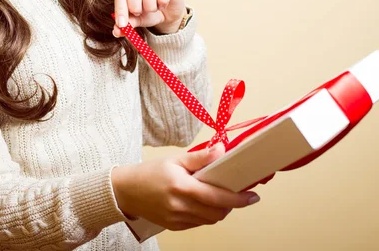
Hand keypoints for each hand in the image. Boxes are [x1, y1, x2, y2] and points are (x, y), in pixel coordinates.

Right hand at [111, 143, 260, 229]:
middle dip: (231, 205)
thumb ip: (200, 157)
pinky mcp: (174, 227)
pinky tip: (204, 203)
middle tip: (237, 193)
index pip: (218, 197)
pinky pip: (198, 223)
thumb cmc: (150, 172)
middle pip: (217, 213)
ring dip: (220, 210)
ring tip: (220, 196)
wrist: (126, 191)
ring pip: (210, 220)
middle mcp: (180, 206)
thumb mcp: (175, 159)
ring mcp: (177, 219)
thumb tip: (221, 150)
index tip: (252, 196)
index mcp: (182, 187)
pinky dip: (206, 215)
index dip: (238, 199)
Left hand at [112, 0, 185, 35]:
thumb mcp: (137, 19)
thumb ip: (127, 23)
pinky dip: (162, 1)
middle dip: (135, 5)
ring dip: (150, 5)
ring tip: (152, 10)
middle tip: (138, 13)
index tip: (122, 24)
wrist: (168, 14)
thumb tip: (117, 31)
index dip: (120, 8)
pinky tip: (162, 6)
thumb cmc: (150, 13)